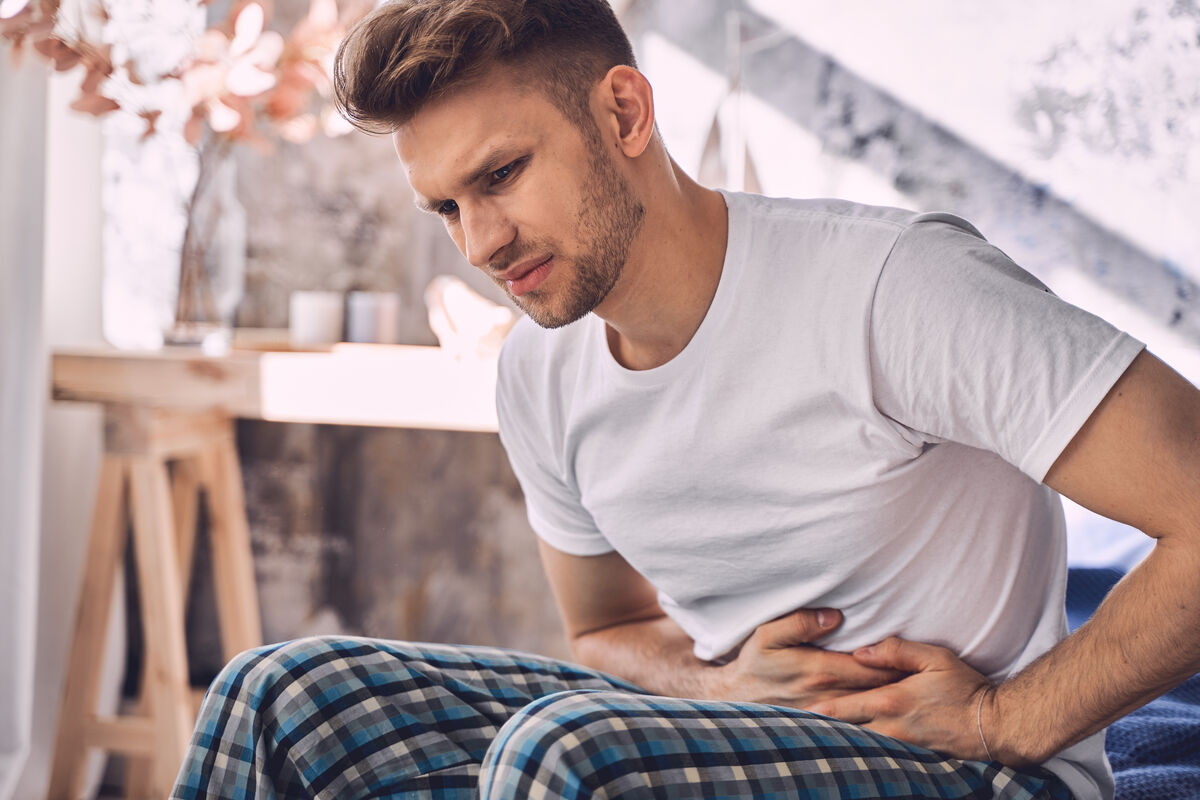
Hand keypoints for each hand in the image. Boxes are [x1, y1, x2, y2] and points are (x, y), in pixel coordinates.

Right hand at [712, 609, 907, 707]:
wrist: (734, 698)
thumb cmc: (754, 663)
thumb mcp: (767, 635)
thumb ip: (801, 622)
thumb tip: (834, 616)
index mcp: (819, 670)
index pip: (872, 667)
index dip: (897, 661)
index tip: (915, 652)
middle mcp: (828, 696)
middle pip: (877, 690)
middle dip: (903, 680)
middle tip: (927, 670)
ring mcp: (828, 714)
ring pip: (871, 708)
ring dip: (893, 698)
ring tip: (918, 688)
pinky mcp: (824, 725)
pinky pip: (859, 722)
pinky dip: (878, 715)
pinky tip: (891, 708)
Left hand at [806, 636, 997, 762]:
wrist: (995, 725)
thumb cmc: (965, 688)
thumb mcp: (934, 658)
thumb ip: (896, 651)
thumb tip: (861, 652)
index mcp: (891, 701)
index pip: (845, 707)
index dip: (820, 709)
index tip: (797, 709)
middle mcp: (891, 727)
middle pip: (847, 731)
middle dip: (823, 729)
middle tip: (796, 726)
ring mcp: (901, 745)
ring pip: (861, 744)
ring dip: (840, 740)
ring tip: (815, 738)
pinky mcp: (912, 755)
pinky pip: (879, 752)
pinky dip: (862, 750)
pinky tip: (849, 749)